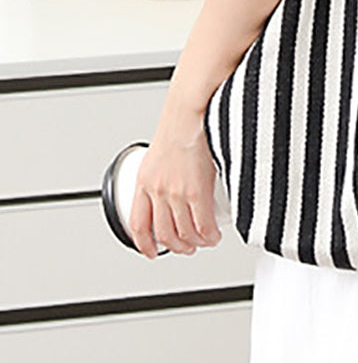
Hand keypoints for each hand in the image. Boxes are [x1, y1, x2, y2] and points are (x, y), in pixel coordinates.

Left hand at [129, 105, 221, 259]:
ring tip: (205, 242)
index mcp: (144, 180)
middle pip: (164, 233)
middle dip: (177, 247)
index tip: (151, 251)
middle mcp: (157, 190)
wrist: (190, 111)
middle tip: (188, 247)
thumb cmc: (181, 122)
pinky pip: (202, 225)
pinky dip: (208, 236)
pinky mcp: (195, 192)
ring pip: (184, 234)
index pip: (138, 223)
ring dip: (195, 244)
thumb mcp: (161, 151)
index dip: (144, 243)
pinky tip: (214, 236)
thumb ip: (165, 171)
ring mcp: (175, 193)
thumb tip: (177, 182)